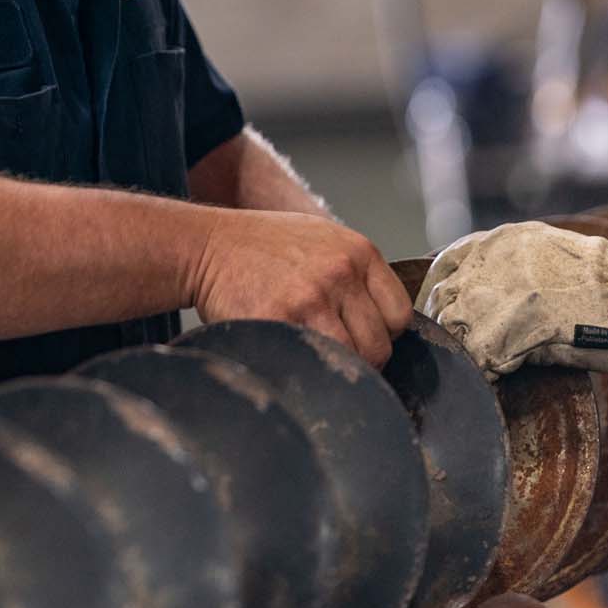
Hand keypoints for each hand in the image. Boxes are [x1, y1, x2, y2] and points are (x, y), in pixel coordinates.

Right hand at [186, 211, 411, 365]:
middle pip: (379, 345)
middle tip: (335, 356)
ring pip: (350, 360)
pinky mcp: (280, 320)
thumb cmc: (263, 246)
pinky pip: (311, 363)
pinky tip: (289, 353)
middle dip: (362, 360)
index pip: (399, 315)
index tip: (362, 337)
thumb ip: (356, 274)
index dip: (383, 334)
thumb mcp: (322, 239)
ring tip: (313, 358)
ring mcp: (311, 298)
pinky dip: (304, 368)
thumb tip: (383, 324)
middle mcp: (340, 272)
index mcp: (358, 252)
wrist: (208, 244)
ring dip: (334, 368)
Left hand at [417, 222, 607, 382]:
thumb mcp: (543, 252)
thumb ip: (504, 266)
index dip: (440, 297)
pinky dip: (487, 368)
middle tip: (467, 348)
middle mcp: (489, 261)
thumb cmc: (600, 282)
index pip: (443, 268)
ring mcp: (498, 292)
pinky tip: (504, 371)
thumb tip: (471, 298)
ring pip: (454, 329)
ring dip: (466, 349)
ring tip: (492, 360)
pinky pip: (478, 356)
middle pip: (442, 301)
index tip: (443, 318)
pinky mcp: (512, 326)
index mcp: (496, 241)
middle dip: (450, 326)